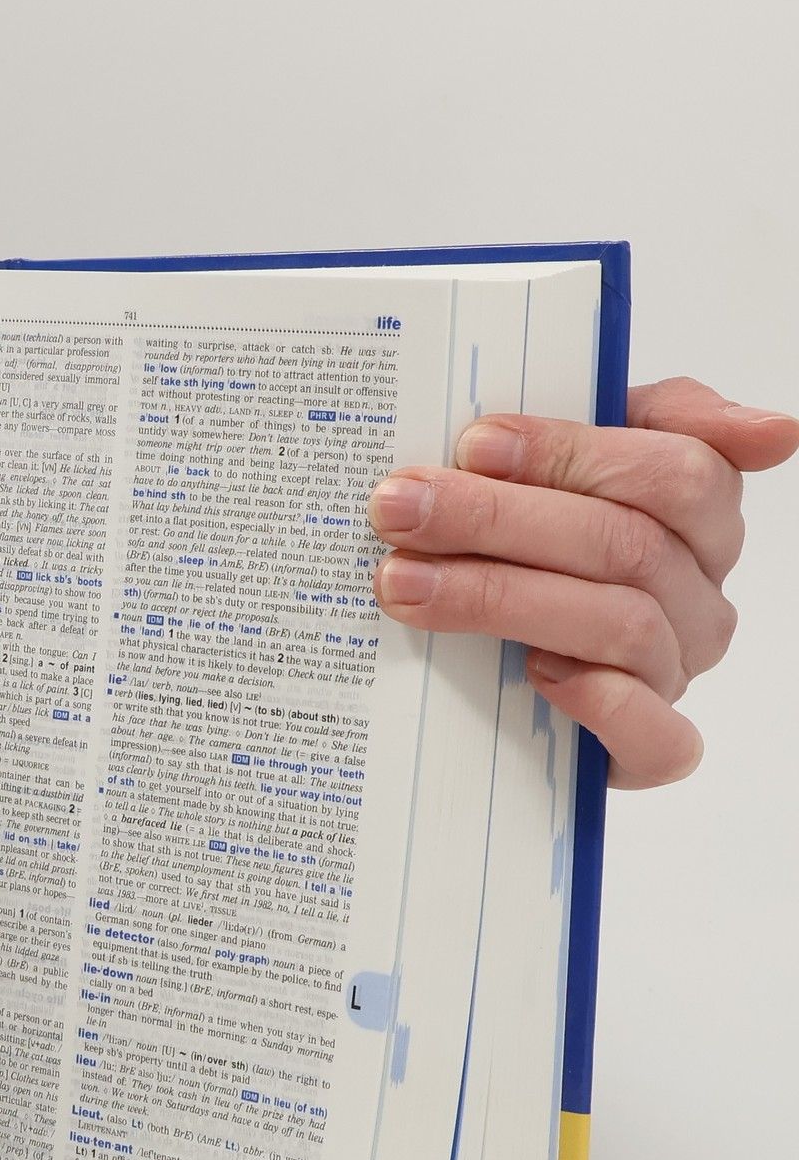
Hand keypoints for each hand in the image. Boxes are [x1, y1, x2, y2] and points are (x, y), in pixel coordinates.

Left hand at [367, 379, 797, 788]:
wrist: (492, 670)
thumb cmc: (526, 541)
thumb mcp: (556, 458)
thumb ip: (609, 411)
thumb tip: (772, 432)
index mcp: (696, 511)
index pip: (671, 469)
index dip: (571, 452)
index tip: (474, 443)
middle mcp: (698, 591)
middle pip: (624, 543)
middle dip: (498, 519)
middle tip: (399, 508)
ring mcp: (677, 668)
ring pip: (620, 623)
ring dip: (501, 598)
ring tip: (402, 582)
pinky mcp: (649, 748)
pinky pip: (660, 738)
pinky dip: (604, 704)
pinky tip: (535, 674)